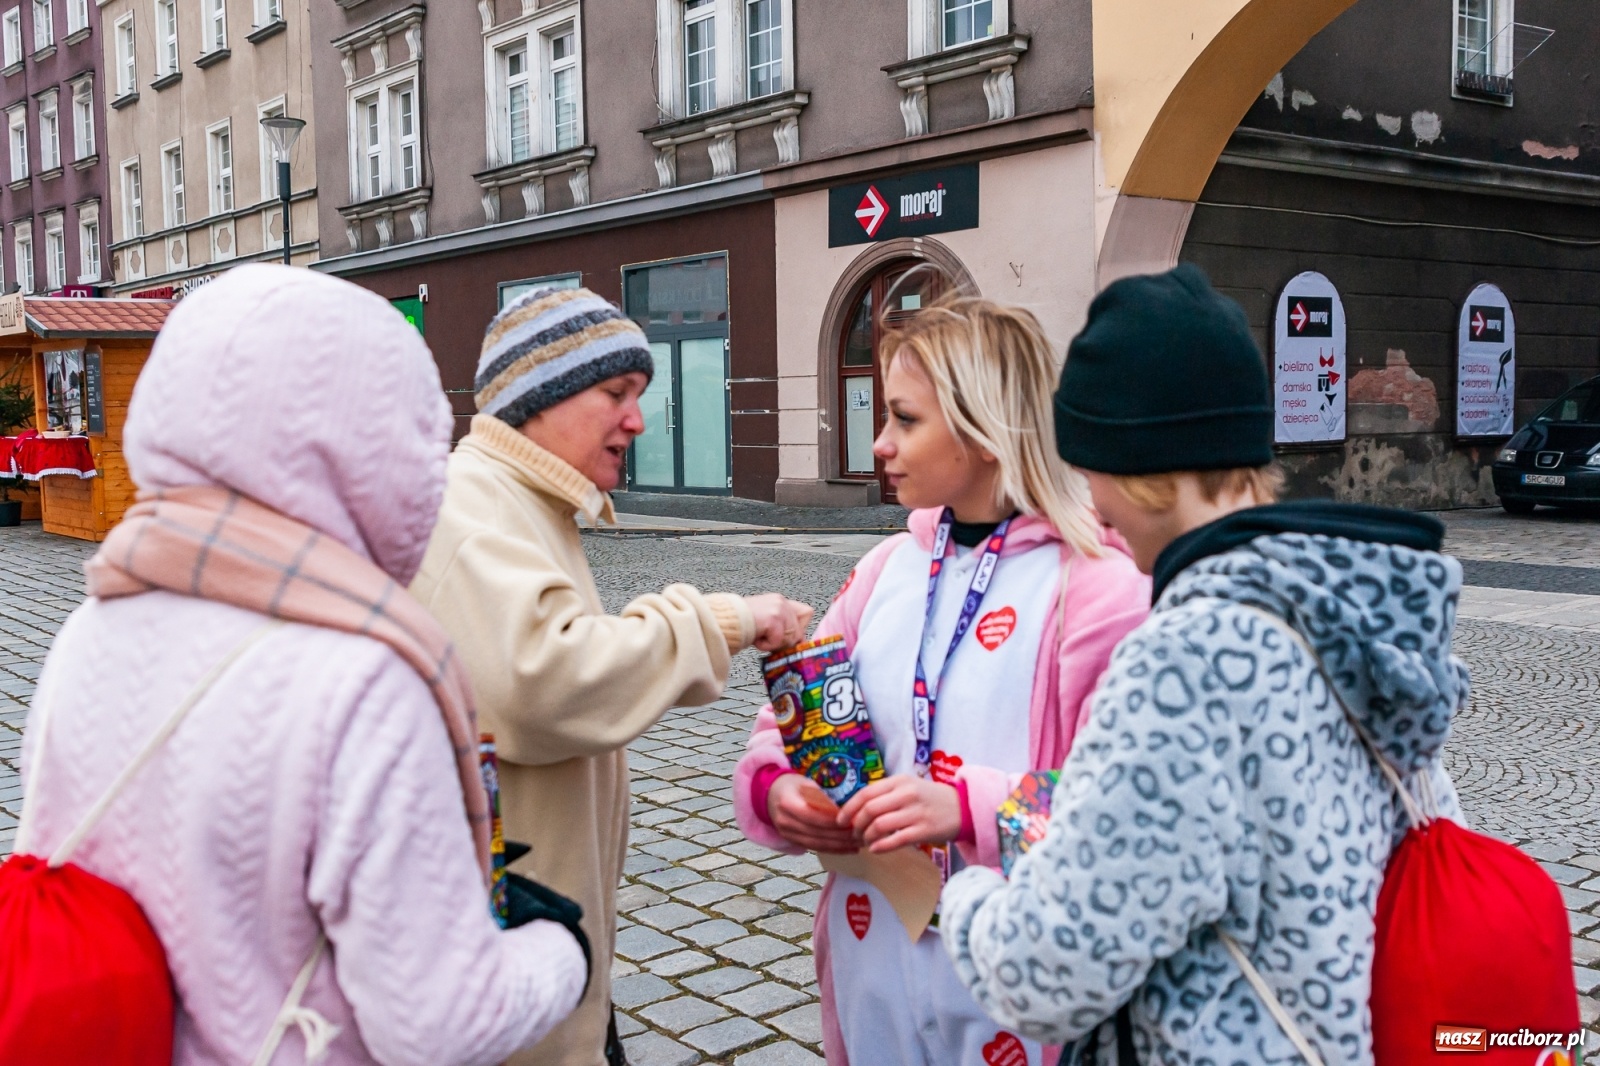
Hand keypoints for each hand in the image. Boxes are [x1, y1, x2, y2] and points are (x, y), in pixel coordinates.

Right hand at [744, 594, 814, 651]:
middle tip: (769, 641)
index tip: (791, 639)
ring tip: (760, 637)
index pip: (807, 613)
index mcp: (780, 601)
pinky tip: (756, 639)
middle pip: (799, 631)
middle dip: (785, 642)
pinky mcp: (773, 619)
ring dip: (774, 644)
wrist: (723, 620)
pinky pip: (778, 642)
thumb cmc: (739, 623)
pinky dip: (766, 645)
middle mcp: (782, 602)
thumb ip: (782, 625)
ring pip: (790, 638)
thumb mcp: (765, 620)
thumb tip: (798, 642)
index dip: (800, 629)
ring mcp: (778, 610)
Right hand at [768, 773, 857, 853]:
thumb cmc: (792, 785)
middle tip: (862, 834)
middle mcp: (785, 821)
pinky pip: (815, 848)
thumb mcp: (806, 783)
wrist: (769, 794)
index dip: (834, 822)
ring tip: (859, 843)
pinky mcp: (792, 841)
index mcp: (787, 803)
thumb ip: (822, 797)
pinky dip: (832, 849)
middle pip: (817, 833)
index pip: (814, 816)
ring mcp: (787, 834)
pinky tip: (848, 848)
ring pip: (817, 844)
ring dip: (839, 846)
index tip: (854, 821)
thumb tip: (846, 810)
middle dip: (841, 836)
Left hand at [837, 775, 961, 853]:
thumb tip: (856, 808)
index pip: (865, 793)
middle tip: (854, 833)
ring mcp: (916, 812)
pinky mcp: (924, 830)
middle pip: (870, 810)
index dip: (848, 808)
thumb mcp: (908, 786)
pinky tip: (875, 849)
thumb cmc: (929, 798)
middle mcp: (906, 794)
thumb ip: (885, 793)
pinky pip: (895, 840)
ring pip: (880, 826)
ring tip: (865, 842)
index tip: (841, 820)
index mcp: (899, 781)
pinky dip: (880, 846)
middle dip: (856, 825)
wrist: (962, 807)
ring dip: (867, 837)